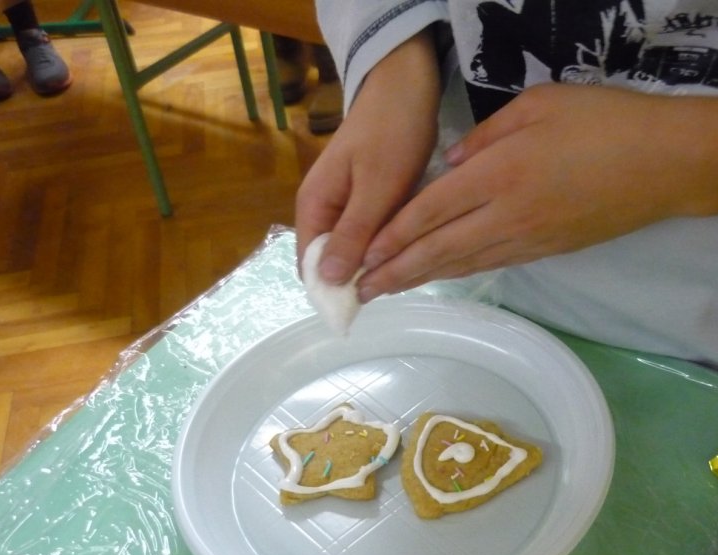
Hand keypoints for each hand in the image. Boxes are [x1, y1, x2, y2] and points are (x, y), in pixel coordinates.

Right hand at [295, 30, 440, 283]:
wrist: (407, 85)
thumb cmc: (390, 135)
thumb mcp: (375, 189)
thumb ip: (352, 235)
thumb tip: (328, 280)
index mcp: (313, 207)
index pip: (310, 266)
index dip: (332, 290)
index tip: (363, 306)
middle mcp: (321, 209)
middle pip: (330, 261)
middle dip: (356, 279)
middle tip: (396, 287)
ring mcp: (342, 204)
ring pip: (352, 249)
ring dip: (372, 264)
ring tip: (406, 275)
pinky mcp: (364, 198)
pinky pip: (367, 234)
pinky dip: (383, 245)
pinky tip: (408, 253)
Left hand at [355, 83, 717, 300]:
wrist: (666, 163)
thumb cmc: (604, 121)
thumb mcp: (538, 104)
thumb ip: (486, 135)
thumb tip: (451, 165)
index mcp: (499, 173)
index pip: (430, 211)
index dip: (392, 236)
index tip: (362, 255)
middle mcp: (507, 215)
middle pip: (439, 249)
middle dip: (395, 271)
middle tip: (361, 291)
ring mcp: (530, 239)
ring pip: (465, 264)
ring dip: (422, 279)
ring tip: (389, 291)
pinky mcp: (550, 250)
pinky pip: (495, 265)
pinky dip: (461, 274)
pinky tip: (443, 278)